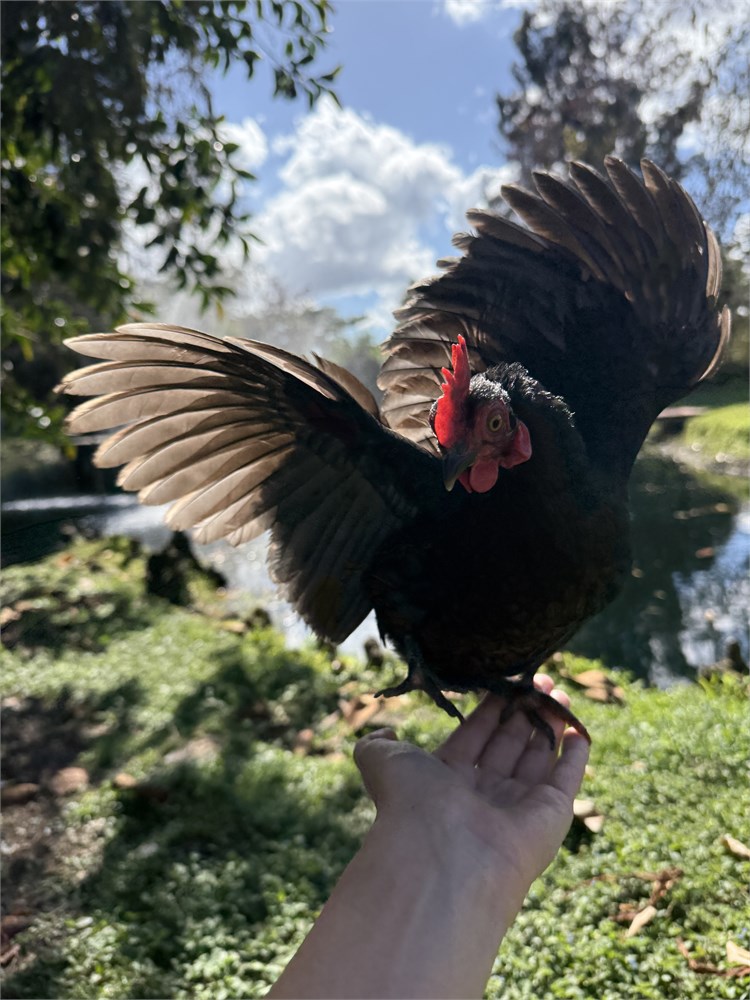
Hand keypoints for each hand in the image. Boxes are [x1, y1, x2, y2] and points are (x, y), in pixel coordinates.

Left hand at [354, 675, 588, 892]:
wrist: (444, 854)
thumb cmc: (411, 802)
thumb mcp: (381, 760)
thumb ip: (377, 743)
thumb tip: (385, 731)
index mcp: (447, 780)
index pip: (474, 735)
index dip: (489, 708)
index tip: (504, 681)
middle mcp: (483, 794)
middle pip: (508, 744)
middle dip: (522, 712)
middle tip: (536, 680)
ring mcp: (518, 806)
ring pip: (538, 756)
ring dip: (549, 724)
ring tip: (557, 692)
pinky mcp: (551, 815)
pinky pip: (567, 780)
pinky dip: (576, 755)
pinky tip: (579, 730)